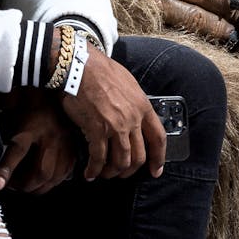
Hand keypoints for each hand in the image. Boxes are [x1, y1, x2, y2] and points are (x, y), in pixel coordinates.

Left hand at [0, 92, 78, 192]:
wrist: (64, 89)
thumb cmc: (34, 97)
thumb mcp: (13, 101)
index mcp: (32, 126)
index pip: (18, 150)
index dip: (7, 169)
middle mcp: (51, 139)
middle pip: (38, 173)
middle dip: (22, 184)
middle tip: (10, 183)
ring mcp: (65, 147)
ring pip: (50, 179)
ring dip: (34, 186)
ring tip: (23, 182)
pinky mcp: (73, 153)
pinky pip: (61, 177)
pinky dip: (48, 183)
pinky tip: (40, 178)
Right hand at [59, 50, 164, 179]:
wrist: (79, 65)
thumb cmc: (100, 70)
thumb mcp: (127, 83)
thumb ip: (134, 103)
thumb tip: (133, 115)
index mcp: (143, 106)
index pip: (158, 138)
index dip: (159, 158)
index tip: (156, 170)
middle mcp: (133, 119)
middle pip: (139, 156)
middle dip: (130, 170)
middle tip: (121, 173)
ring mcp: (116, 126)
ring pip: (121, 161)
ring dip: (112, 172)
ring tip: (104, 173)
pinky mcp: (96, 130)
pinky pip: (99, 158)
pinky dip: (94, 169)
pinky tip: (89, 173)